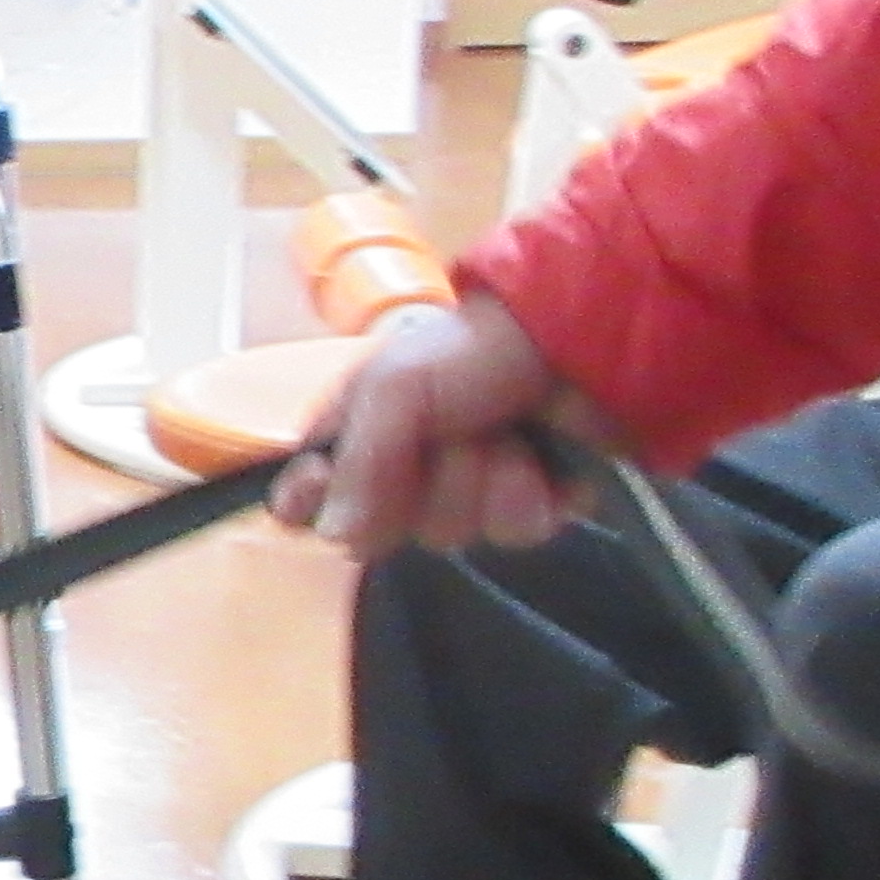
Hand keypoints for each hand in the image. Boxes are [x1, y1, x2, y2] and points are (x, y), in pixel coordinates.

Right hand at [277, 294, 603, 560]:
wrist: (576, 342)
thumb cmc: (470, 352)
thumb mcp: (395, 387)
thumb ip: (359, 463)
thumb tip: (335, 537)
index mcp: (358, 436)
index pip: (304, 496)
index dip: (304, 502)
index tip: (318, 486)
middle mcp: (402, 474)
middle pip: (381, 529)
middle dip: (425, 485)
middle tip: (454, 436)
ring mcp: (466, 494)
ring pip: (451, 533)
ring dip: (484, 483)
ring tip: (509, 437)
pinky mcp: (528, 508)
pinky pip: (512, 535)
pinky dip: (532, 498)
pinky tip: (544, 464)